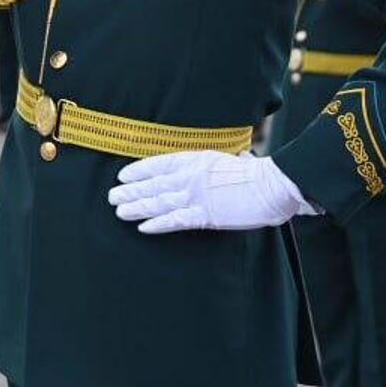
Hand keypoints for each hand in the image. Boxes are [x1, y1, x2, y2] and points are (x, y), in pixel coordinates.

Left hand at [108, 150, 317, 233]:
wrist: (273, 185)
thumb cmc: (257, 173)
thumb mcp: (230, 159)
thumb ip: (216, 162)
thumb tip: (224, 159)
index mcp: (195, 159)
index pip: (159, 163)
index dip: (139, 170)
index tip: (123, 175)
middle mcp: (190, 176)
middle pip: (154, 184)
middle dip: (131, 191)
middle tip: (112, 196)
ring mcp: (196, 195)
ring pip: (159, 201)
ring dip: (137, 207)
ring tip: (120, 211)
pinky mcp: (205, 215)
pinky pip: (175, 220)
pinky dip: (158, 223)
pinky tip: (144, 227)